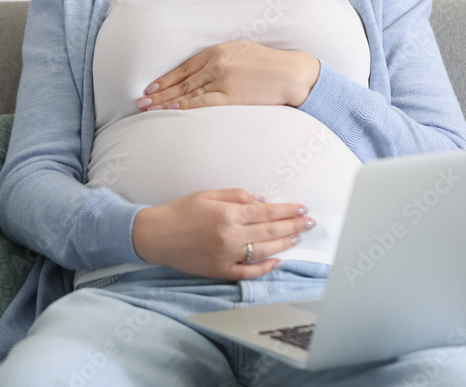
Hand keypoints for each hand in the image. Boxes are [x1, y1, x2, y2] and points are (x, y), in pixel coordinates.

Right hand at [130, 188, 315, 279]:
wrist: (155, 236)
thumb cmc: (180, 211)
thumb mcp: (209, 194)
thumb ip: (237, 196)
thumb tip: (262, 202)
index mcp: (228, 214)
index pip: (267, 212)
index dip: (287, 211)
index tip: (302, 209)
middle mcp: (230, 236)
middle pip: (271, 230)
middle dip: (294, 226)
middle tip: (310, 222)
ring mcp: (226, 256)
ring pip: (264, 251)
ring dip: (285, 243)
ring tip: (298, 237)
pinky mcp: (219, 271)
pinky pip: (248, 272)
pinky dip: (265, 268)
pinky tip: (278, 260)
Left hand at [135, 40, 319, 110]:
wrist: (293, 74)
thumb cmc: (272, 64)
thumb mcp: (245, 51)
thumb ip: (224, 59)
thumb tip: (207, 70)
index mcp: (219, 49)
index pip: (185, 66)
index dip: (166, 78)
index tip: (151, 87)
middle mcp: (217, 63)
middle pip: (181, 80)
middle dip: (159, 92)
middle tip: (140, 101)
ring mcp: (223, 79)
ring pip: (187, 92)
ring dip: (165, 102)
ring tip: (149, 109)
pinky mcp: (231, 95)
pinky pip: (201, 103)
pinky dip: (183, 107)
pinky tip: (170, 111)